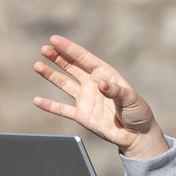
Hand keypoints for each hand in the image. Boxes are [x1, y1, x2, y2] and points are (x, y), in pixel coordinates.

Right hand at [33, 35, 168, 158]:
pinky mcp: (82, 115)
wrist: (136, 135)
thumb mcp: (131, 99)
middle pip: (72, 67)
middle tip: (44, 49)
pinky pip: (62, 109)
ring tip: (37, 65)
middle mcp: (93, 84)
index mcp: (105, 74)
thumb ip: (116, 91)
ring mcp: (86, 99)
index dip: (69, 48)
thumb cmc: (138, 112)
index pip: (84, 58)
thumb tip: (101, 84)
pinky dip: (50, 105)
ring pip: (64, 84)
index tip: (54, 39)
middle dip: (58, 57)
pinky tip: (37, 101)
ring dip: (51, 75)